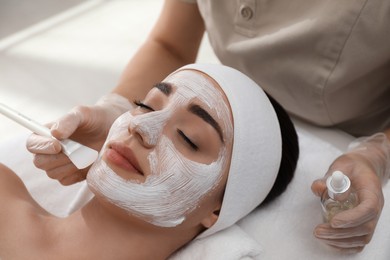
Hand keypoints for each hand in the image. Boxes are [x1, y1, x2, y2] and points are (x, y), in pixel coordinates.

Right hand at [26, 93, 132, 184]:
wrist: (112, 130)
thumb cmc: (95, 118)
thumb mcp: (83, 114)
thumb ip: (68, 121)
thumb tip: (55, 133)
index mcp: (46, 135)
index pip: (32, 144)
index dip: (42, 147)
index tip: (58, 146)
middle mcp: (48, 151)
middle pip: (40, 162)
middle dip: (59, 158)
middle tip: (78, 151)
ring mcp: (59, 165)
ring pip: (53, 173)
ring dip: (71, 165)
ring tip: (87, 154)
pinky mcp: (71, 176)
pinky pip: (66, 181)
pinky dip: (77, 173)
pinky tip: (89, 163)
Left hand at [311, 133, 389, 252]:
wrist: (364, 170)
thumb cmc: (353, 167)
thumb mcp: (341, 165)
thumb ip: (329, 176)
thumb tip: (319, 188)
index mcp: (372, 192)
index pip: (368, 209)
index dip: (352, 218)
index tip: (333, 221)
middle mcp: (375, 208)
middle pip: (364, 227)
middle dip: (340, 232)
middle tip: (318, 230)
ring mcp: (371, 219)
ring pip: (362, 237)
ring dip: (340, 240)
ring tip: (319, 234)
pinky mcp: (364, 225)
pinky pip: (359, 241)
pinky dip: (345, 245)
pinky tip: (329, 241)